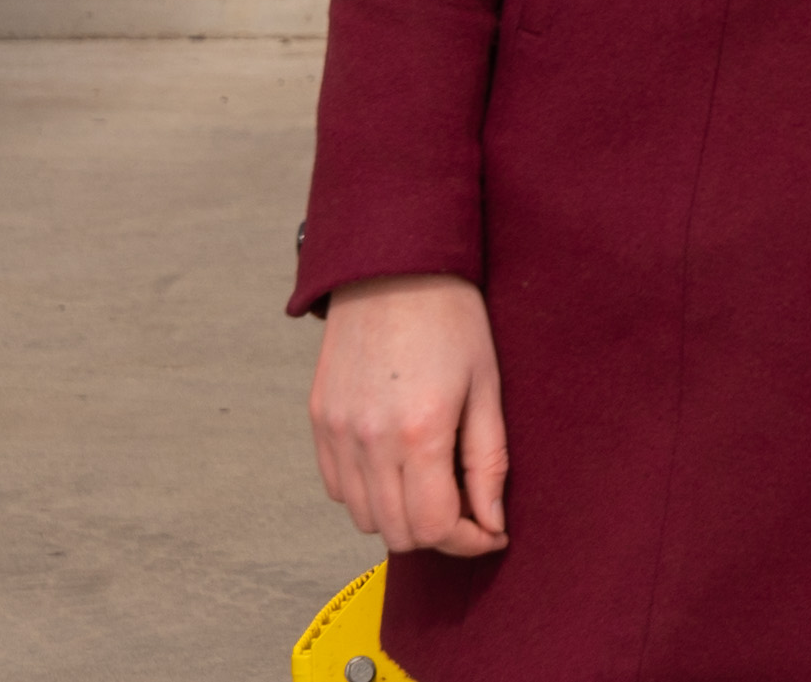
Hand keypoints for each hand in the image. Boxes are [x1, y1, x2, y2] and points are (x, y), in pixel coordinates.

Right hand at [311, 271, 505, 554]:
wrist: (392, 268)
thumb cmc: (451, 319)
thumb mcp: (487, 387)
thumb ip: (488, 462)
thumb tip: (491, 522)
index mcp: (419, 432)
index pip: (433, 527)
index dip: (467, 541)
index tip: (491, 533)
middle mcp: (369, 441)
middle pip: (396, 533)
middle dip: (438, 533)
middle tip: (468, 510)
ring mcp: (337, 433)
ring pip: (363, 517)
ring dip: (400, 515)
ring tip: (434, 482)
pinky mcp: (319, 422)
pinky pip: (337, 487)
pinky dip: (368, 492)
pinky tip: (398, 464)